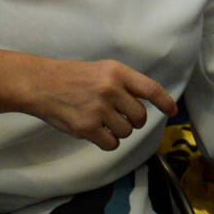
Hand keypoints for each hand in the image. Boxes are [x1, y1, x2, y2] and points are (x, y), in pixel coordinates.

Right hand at [25, 58, 178, 149]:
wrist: (41, 84)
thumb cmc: (72, 77)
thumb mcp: (102, 70)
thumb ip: (124, 84)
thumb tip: (146, 104)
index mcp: (117, 72)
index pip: (150, 89)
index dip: (165, 102)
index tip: (173, 111)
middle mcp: (111, 89)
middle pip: (140, 116)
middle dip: (134, 121)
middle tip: (120, 117)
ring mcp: (98, 109)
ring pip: (127, 131)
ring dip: (119, 131)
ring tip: (103, 122)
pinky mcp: (86, 127)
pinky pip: (111, 143)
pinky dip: (108, 142)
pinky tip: (98, 133)